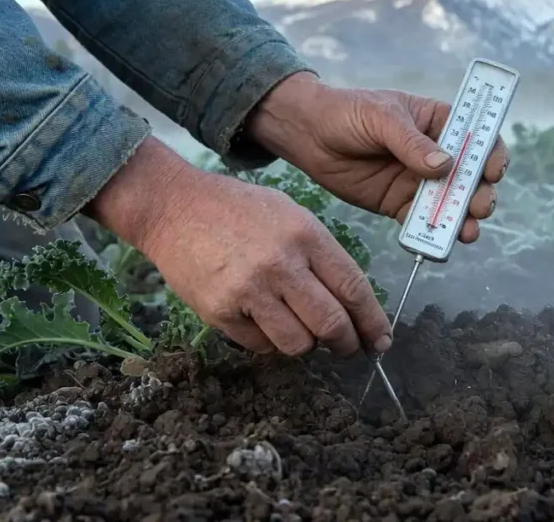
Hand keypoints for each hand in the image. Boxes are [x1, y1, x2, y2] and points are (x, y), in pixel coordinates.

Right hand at [84, 137, 393, 356]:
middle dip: (346, 344)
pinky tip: (265, 322)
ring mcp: (249, 290)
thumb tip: (351, 301)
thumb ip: (321, 255)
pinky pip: (260, 346)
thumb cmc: (238, 210)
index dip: (372, 321)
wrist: (174, 207)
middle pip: (331, 324)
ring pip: (298, 344)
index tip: (380, 340)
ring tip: (301, 332)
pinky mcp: (220, 311)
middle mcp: (281, 264)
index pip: (352, 288)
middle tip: (346, 347)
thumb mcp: (290, 215)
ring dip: (306, 345)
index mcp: (305, 235)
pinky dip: (269, 342)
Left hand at [245, 73, 509, 242]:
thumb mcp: (381, 117)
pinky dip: (433, 234)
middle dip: (480, 193)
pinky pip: (422, 221)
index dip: (491, 154)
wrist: (308, 135)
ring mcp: (418, 181)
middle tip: (479, 207)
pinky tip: (440, 244)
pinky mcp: (399, 204)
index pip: (477, 137)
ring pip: (451, 203)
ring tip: (467, 232)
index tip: (493, 170)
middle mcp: (435, 153)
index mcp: (438, 122)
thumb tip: (444, 165)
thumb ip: (411, 142)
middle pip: (471, 176)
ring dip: (463, 218)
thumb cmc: (347, 112)